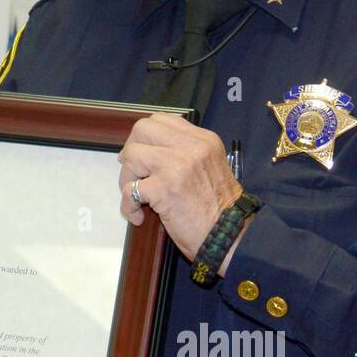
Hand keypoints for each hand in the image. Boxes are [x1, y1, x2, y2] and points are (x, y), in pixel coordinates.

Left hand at [118, 113, 244, 260]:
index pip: (162, 120)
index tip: (144, 155)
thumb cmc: (219, 208)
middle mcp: (191, 147)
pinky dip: (128, 206)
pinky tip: (138, 216)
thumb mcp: (210, 166)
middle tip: (135, 172)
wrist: (230, 235)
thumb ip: (186, 153)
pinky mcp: (163, 188)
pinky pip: (129, 190)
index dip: (146, 137)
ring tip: (138, 198)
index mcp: (203, 140)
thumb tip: (150, 150)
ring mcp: (176, 166)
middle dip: (132, 150)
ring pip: (132, 156)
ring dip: (127, 179)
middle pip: (142, 129)